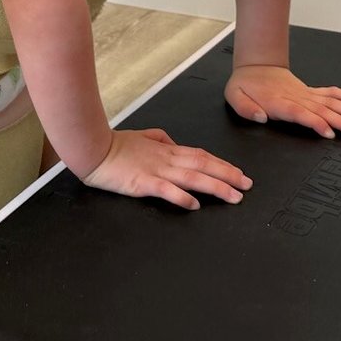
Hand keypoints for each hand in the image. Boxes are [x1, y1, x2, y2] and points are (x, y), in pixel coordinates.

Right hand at [80, 128, 251, 209]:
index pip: (201, 156)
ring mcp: (156, 170)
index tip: (239, 174)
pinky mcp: (142, 182)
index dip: (223, 164)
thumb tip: (175, 143)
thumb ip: (161, 138)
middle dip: (228, 176)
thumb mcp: (143, 135)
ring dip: (215, 187)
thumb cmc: (115, 144)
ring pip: (192, 178)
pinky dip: (182, 197)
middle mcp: (167, 158)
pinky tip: (195, 204)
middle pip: (204, 166)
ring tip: (233, 197)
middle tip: (247, 186)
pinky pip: (167, 190)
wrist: (93, 148)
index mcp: (167, 149)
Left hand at [225, 66, 340, 137]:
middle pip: (324, 110)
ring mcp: (305, 94)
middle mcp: (296, 98)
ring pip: (332, 103)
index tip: (330, 132)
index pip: (302, 114)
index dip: (317, 122)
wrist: (254, 66)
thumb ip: (247, 108)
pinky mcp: (309, 91)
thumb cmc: (245, 84)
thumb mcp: (234, 96)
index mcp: (279, 102)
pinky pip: (329, 93)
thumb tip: (261, 117)